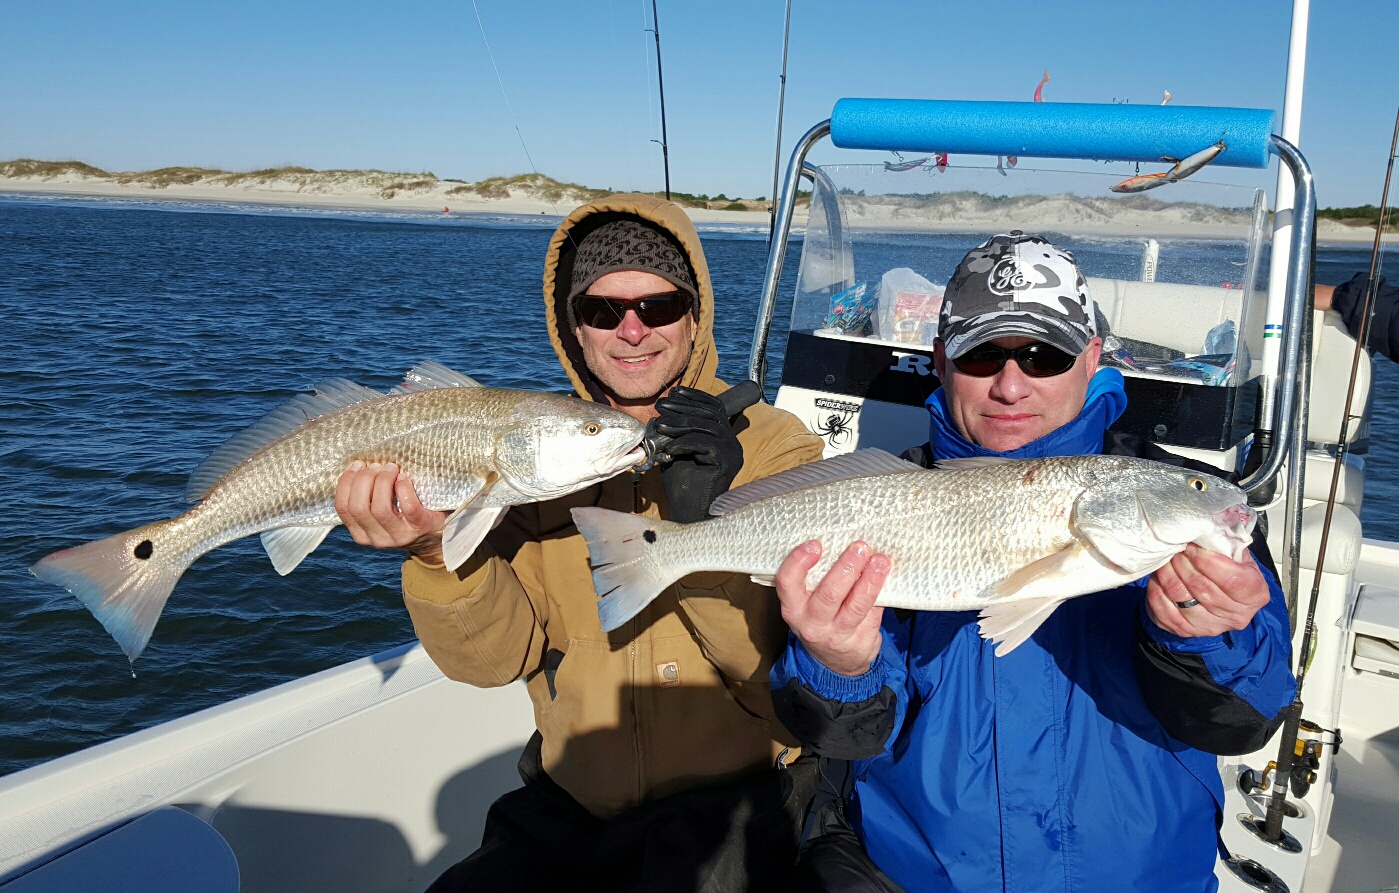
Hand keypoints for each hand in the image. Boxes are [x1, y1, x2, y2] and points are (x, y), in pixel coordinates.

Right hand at [334, 461, 448, 563]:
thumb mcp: (380, 512)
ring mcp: (398, 536)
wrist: (435, 537)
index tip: (357, 465)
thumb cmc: (403, 516)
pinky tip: (404, 478)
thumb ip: (367, 498)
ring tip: (391, 468)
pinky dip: (403, 488)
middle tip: (377, 466)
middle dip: (364, 480)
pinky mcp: (419, 528)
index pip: (343, 508)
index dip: (346, 483)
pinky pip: (408, 507)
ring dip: (383, 482)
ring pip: (379, 508)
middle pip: (358, 507)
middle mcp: (377, 539)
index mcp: (362, 534)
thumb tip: (359, 467)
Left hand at [652, 384, 756, 522]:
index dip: (695, 397)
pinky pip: (705, 444)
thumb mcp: (677, 449)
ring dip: (680, 423)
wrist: (688, 511)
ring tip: (659, 424)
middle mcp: (732, 443)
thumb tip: (663, 410)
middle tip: (661, 406)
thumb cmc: (682, 483)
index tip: (674, 393)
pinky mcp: (727, 462)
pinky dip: (685, 442)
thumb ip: (677, 431)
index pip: (714, 408)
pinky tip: (670, 447)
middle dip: (683, 408)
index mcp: (724, 437)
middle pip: (710, 414)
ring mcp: (732, 452)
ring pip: (707, 426)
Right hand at [775, 540, 889, 676]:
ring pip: (856, 606)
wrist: (835, 662)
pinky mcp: (861, 643)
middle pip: (829, 594)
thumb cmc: (820, 619)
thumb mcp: (807, 604)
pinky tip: (885, 578)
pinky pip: (873, 614)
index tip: (816, 545)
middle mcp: (811, 624)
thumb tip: (842, 543)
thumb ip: (817, 579)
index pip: (788, 583)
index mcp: (793, 608)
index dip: (799, 562)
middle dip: (846, 567)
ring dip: (870, 580)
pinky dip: (881, 594)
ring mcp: (837, 636)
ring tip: (880, 561)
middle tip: (860, 547)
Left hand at [1144, 544, 1269, 637]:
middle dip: (1184, 563)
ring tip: (1166, 558)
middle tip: (1176, 547)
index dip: (1208, 561)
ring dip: (1168, 573)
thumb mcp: (1237, 555)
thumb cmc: (1229, 572)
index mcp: (1255, 594)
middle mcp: (1236, 615)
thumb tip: (1209, 525)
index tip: (1192, 547)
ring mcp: (1210, 627)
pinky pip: (1163, 609)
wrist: (1220, 599)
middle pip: (1202, 587)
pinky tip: (1159, 577)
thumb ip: (1227, 542)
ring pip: (1180, 597)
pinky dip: (1157, 590)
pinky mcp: (1186, 631)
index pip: (1232, 579)